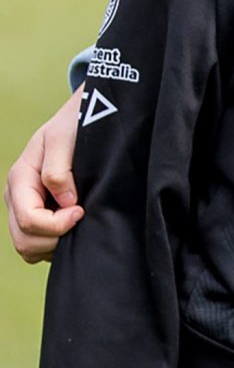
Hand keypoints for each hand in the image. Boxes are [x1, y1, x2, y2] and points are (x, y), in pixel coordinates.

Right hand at [4, 89, 84, 263]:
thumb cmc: (74, 125)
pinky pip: (40, 245)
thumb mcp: (64, 138)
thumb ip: (59, 169)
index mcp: (20, 179)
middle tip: (80, 220)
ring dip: (55, 243)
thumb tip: (65, 201)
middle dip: (55, 239)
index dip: (57, 224)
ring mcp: (24, 208)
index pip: (29, 220)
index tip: (80, 210)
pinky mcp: (37, 216)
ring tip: (78, 223)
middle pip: (25, 241)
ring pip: (30, 248)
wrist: (82, 120)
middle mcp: (17, 197)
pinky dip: (56, 243)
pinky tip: (74, 226)